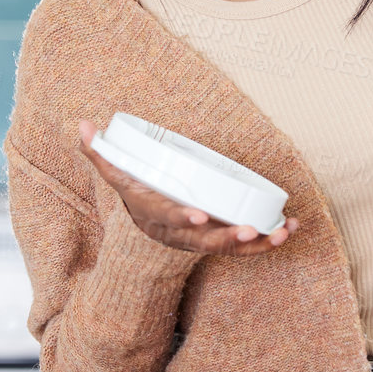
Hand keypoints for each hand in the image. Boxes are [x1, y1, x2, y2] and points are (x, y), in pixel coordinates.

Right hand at [77, 119, 299, 254]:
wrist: (144, 231)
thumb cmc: (136, 195)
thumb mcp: (115, 174)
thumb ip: (98, 152)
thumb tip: (82, 123)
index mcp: (156, 216)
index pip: (168, 218)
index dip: (183, 217)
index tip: (201, 216)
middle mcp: (180, 234)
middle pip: (205, 241)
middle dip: (228, 237)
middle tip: (251, 230)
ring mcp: (202, 240)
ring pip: (231, 247)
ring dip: (258, 243)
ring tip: (282, 232)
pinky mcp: (219, 242)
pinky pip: (246, 248)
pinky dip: (269, 241)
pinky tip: (290, 228)